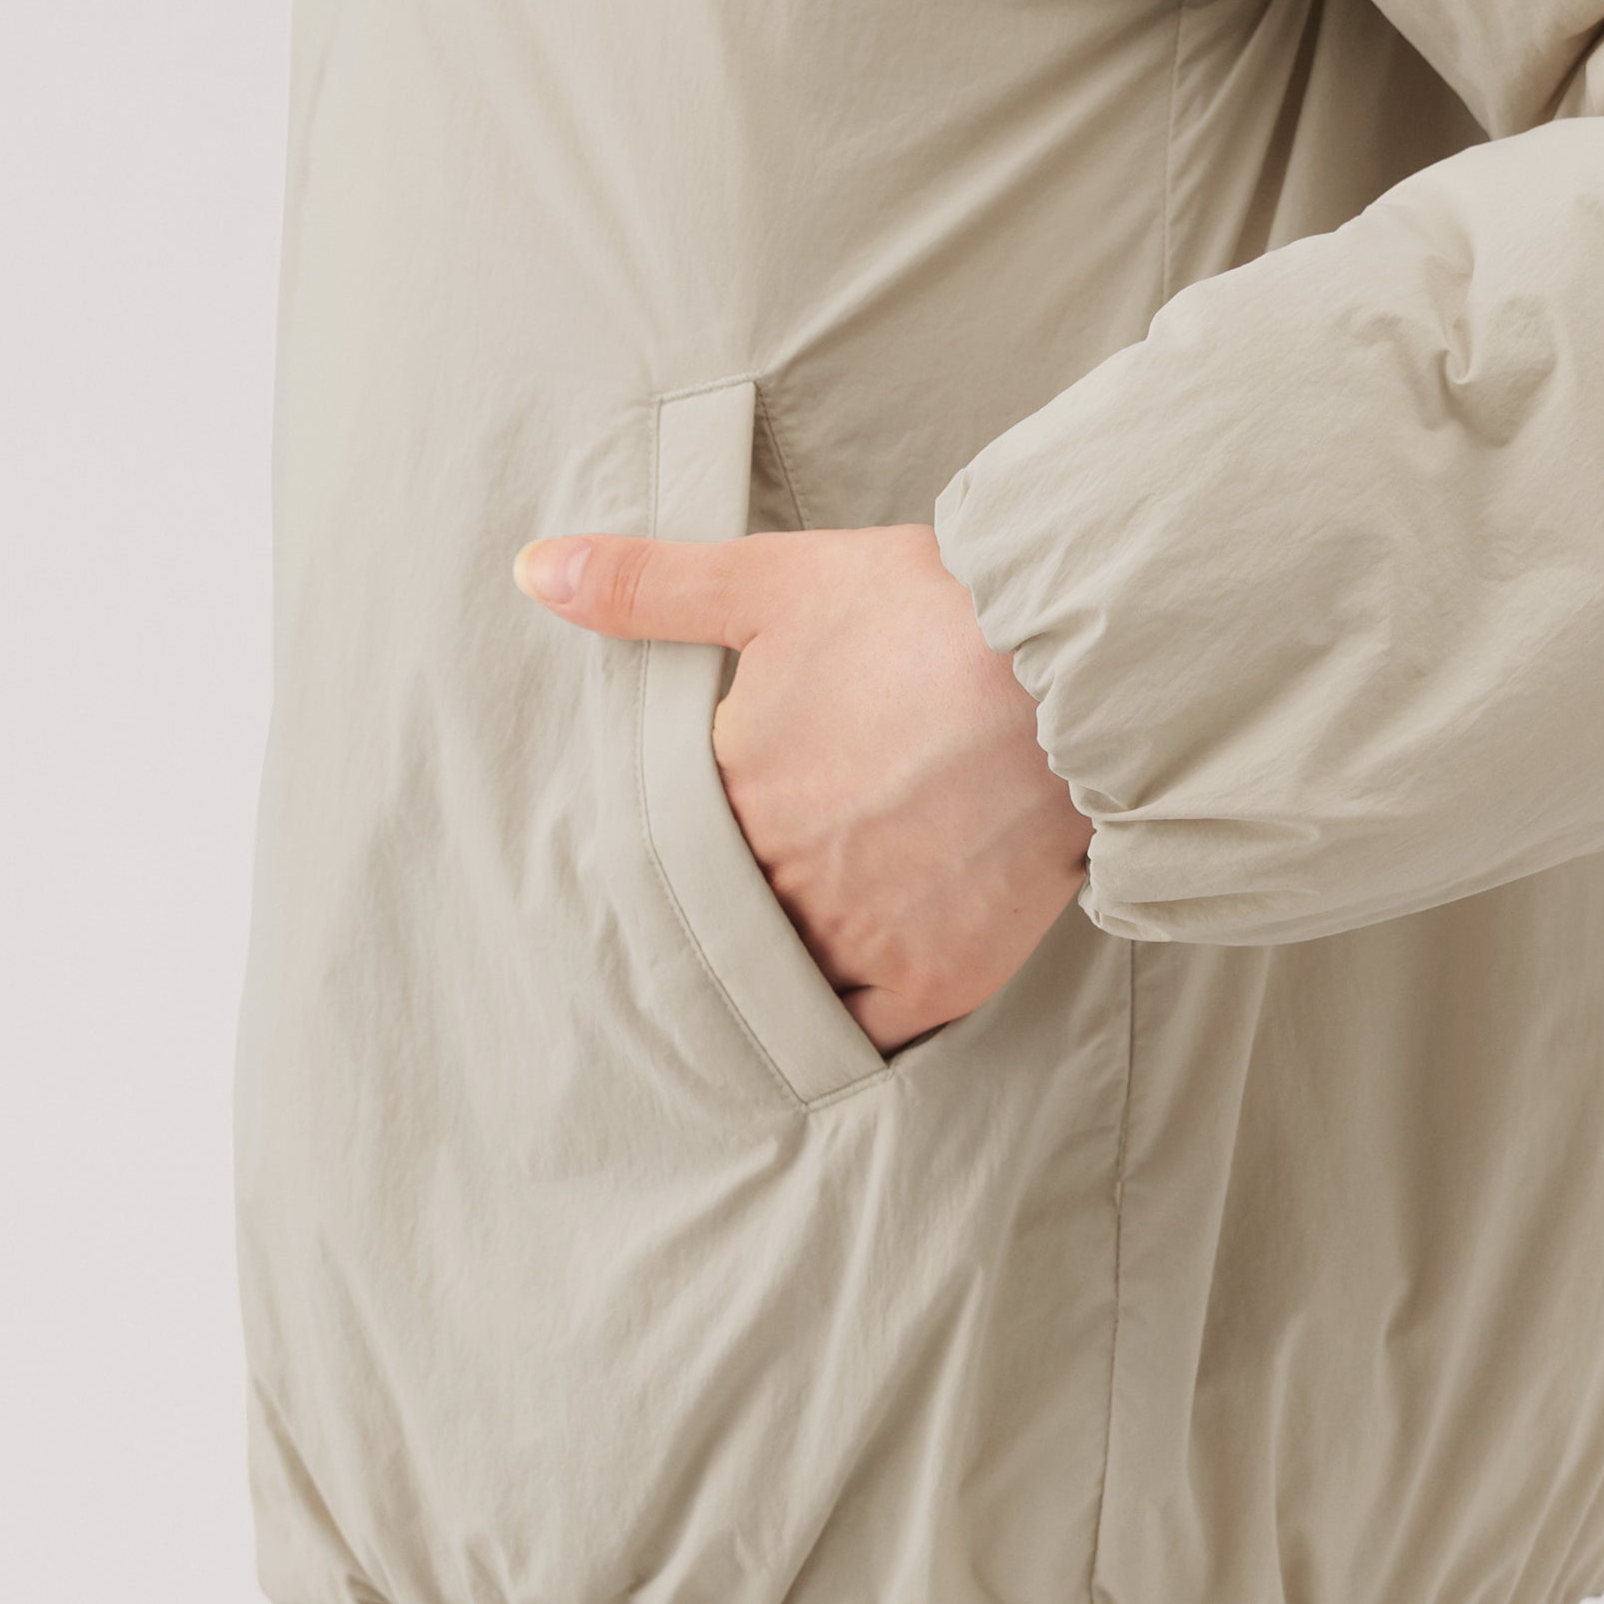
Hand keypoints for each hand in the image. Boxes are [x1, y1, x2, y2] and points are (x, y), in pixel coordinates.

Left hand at [514, 524, 1091, 1051]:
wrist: (1069, 669)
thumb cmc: (926, 613)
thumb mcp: (774, 580)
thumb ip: (649, 588)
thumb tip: (534, 571)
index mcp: (732, 795)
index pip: (676, 848)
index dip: (691, 840)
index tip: (709, 831)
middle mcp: (784, 881)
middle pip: (732, 918)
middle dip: (733, 906)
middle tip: (747, 898)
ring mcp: (860, 939)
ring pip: (787, 981)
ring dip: (777, 970)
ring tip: (781, 956)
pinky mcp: (936, 977)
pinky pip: (865, 1031)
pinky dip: (842, 1026)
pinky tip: (830, 1012)